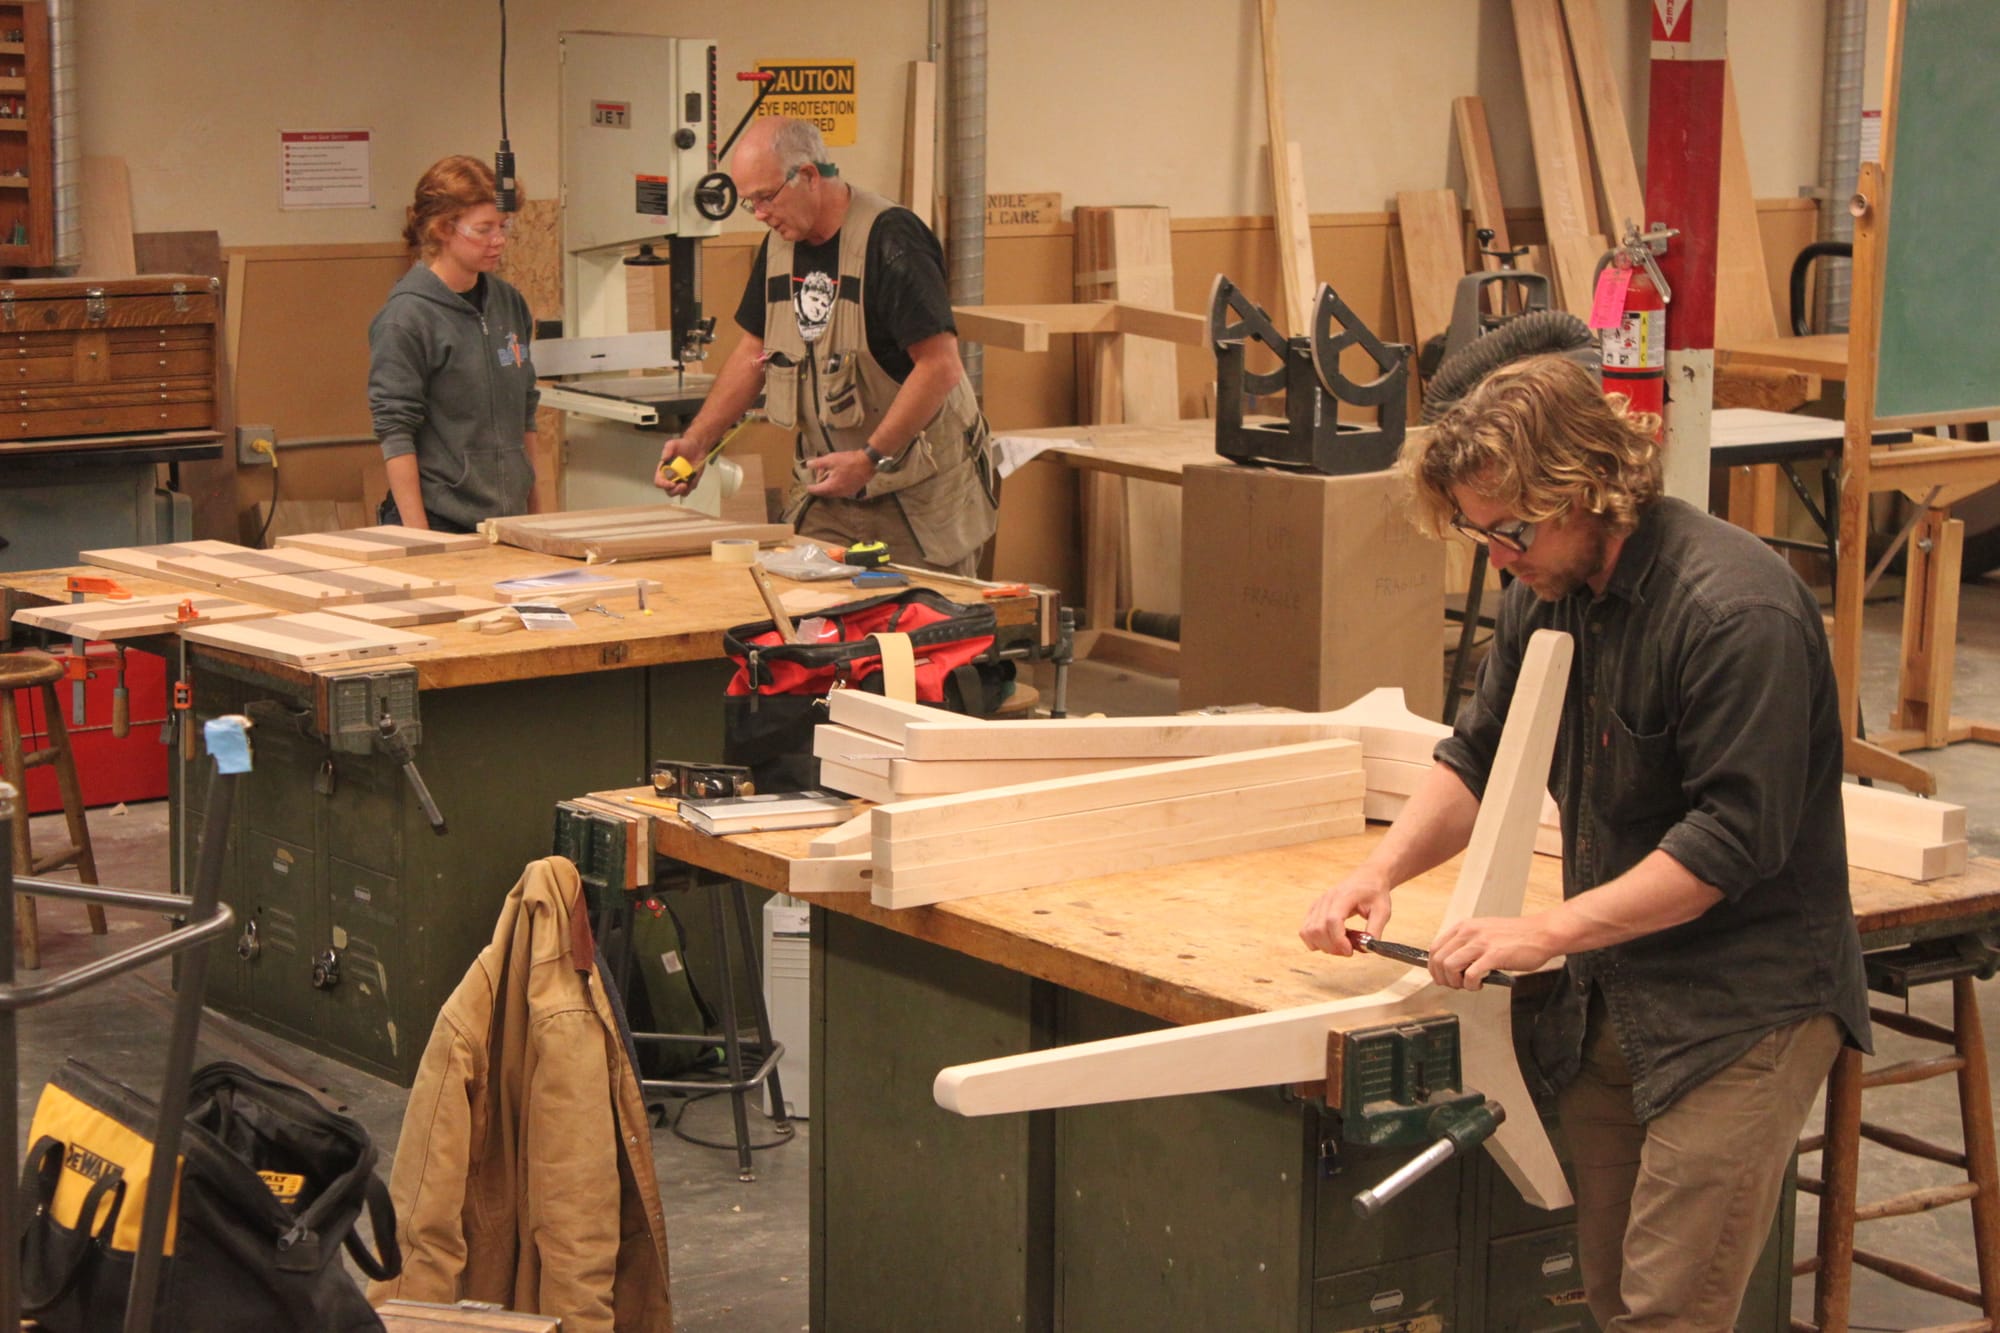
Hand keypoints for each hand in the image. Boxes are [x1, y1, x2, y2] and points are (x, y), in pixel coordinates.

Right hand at [655, 437, 708, 495]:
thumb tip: (664, 458)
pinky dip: (690, 487)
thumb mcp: (673, 444)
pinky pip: (689, 490)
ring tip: (687, 483)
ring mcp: (680, 481)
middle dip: (675, 491)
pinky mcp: (690, 482)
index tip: (671, 483)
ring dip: (682, 491)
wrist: (696, 446)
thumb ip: (667, 449)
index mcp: (664, 470)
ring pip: (679, 493)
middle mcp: (671, 478)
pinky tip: (693, 479)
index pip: (659, 482)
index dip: (663, 484)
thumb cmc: (683, 445)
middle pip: (669, 491)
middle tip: (682, 485)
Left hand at [806, 449, 876, 497]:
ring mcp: (847, 493)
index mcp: (832, 486)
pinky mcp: (853, 491)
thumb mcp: (831, 459)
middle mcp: (839, 493)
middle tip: (820, 473)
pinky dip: (837, 486)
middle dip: (821, 485)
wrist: (868, 462)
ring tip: (830, 473)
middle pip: (825, 493)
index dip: (811, 488)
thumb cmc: (849, 461)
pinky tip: (838, 477)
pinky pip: (841, 492)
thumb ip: (818, 463)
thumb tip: (808, 465)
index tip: (807, 486)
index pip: (817, 490)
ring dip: (829, 486)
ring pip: (833, 493)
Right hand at [1299, 870, 1393, 954]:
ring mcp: (1318, 904)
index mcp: (1344, 896)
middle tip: (1348, 950)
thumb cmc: (1374, 892)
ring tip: (1339, 946)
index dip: (1338, 940)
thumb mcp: (1383, 911)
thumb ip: (1375, 930)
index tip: (1350, 951)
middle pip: (1318, 929)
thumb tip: (1367, 948)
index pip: (1332, 920)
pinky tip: (1330, 941)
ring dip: (1323, 945)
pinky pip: (1305, 930)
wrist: (1367, 877)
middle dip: (1332, 947)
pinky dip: (1315, 941)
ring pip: (1308, 931)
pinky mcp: (1314, 909)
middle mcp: (1327, 899)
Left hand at [1427, 915, 1558, 989]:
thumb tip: (1452, 964)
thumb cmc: (1517, 936)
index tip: (1441, 978)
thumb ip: (1468, 944)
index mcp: (1465, 927)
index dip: (1434, 968)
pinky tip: (1481, 985)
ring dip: (1456, 982)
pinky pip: (1471, 975)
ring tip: (1468, 985)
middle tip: (1456, 985)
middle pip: (1439, 959)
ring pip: (1449, 966)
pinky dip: (1471, 985)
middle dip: (1443, 978)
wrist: (1542, 933)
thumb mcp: (1485, 933)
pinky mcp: (1494, 955)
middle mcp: (1469, 932)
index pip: (1435, 948)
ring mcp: (1481, 943)